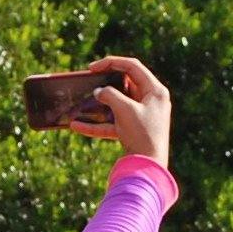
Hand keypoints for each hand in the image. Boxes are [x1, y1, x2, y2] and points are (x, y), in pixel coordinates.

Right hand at [78, 53, 171, 171]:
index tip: (92, 68)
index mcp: (155, 91)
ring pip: (117, 104)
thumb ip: (110, 95)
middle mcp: (151, 101)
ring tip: (82, 101)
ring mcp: (142, 116)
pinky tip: (77, 126)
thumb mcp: (125, 110)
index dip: (111, 63)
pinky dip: (96, 124)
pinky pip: (112, 123)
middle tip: (89, 80)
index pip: (132, 66)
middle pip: (125, 84)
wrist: (149, 168)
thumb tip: (100, 93)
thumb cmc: (143, 135)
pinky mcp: (133, 130)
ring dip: (98, 104)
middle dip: (105, 83)